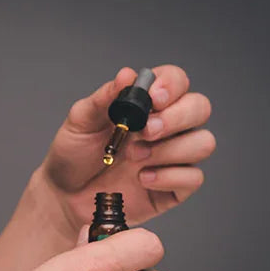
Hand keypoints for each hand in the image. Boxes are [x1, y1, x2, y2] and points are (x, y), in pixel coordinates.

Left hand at [38, 65, 214, 233]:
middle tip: (146, 131)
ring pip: (203, 142)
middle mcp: (167, 127)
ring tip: (135, 157)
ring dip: (171, 149)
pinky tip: (142, 179)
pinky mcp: (174, 186)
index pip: (177, 81)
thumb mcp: (80, 121)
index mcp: (147, 104)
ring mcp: (173, 156)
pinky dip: (168, 177)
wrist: (65, 194)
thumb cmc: (74, 154)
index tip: (153, 99)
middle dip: (176, 118)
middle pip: (200, 108)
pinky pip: (193, 177)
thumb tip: (127, 75)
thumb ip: (103, 98)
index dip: (172, 85)